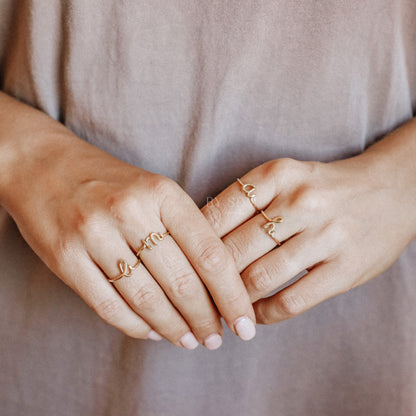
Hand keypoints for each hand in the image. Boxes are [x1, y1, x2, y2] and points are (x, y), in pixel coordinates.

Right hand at [0, 93, 255, 348]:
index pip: (210, 254)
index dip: (232, 294)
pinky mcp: (65, 257)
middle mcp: (130, 212)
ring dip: (173, 328)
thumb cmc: (111, 182)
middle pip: (181, 282)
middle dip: (205, 319)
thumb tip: (216, 285)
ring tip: (190, 341)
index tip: (245, 322)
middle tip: (217, 339)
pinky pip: (108, 306)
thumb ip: (184, 230)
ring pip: (146, 299)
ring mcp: (94, 234)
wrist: (45, 165)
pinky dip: (135, 327)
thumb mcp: (155, 190)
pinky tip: (153, 332)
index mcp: (162, 193)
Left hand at [202, 123, 415, 324]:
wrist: (390, 190)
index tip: (180, 264)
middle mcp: (300, 202)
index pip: (217, 215)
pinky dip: (265, 313)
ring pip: (259, 278)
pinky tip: (254, 314)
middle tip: (192, 295)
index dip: (192, 245)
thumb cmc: (323, 188)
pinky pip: (291, 301)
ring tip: (220, 309)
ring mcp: (325, 236)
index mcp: (277, 175)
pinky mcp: (346, 269)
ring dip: (232, 300)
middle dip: (206, 279)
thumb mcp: (284, 177)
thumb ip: (244, 201)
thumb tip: (198, 236)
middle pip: (233, 251)